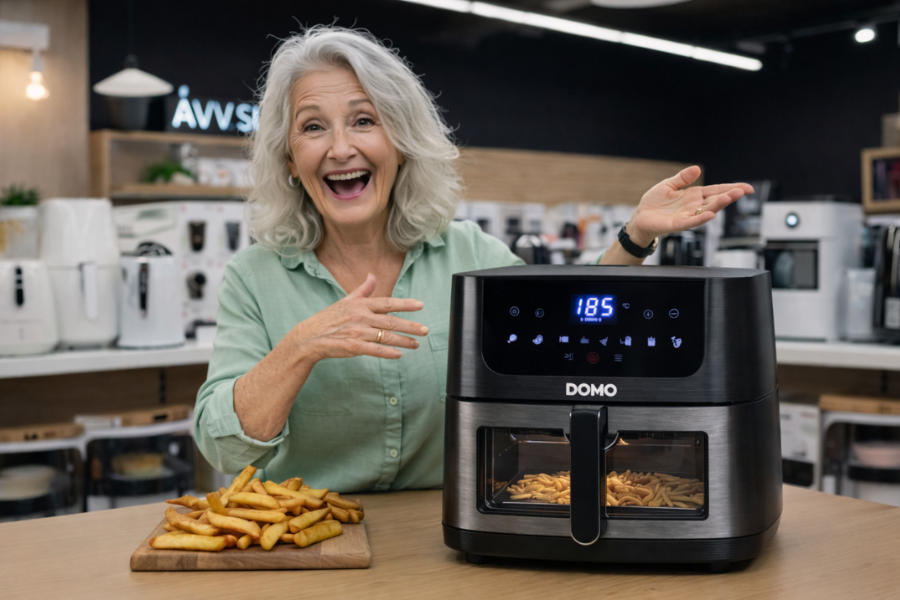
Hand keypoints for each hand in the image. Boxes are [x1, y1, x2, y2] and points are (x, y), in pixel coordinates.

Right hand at [291, 273, 427, 362]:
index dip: (405, 304)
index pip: (387, 302)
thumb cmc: (328, 318)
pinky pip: (374, 350)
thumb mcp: (345, 301)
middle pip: (391, 321)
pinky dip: (387, 353)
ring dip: (403, 341)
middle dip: (410, 326)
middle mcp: (361, 317)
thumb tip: (372, 276)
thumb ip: (362, 290)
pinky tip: (399, 355)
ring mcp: (357, 332)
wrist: (309, 337)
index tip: (420, 305)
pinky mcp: (353, 347)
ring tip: (416, 344)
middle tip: (425, 330)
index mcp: (361, 305)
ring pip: (386, 336)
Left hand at [627, 166, 753, 246]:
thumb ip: (683, 178)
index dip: (731, 188)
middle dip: (730, 195)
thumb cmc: (654, 203)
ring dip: (720, 204)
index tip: (746, 187)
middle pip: (716, 199)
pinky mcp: (678, 224)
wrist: (640, 218)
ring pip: (707, 210)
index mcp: (694, 195)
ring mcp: (687, 216)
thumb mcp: (668, 185)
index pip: (716, 190)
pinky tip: (711, 214)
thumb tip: (697, 168)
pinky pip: (692, 221)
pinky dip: (701, 219)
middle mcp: (694, 206)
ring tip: (732, 197)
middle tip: (744, 190)